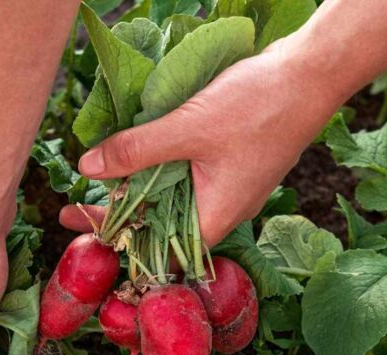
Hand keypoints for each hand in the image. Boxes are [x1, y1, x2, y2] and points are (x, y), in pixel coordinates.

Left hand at [60, 38, 346, 245]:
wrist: (311, 74)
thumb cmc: (258, 106)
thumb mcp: (187, 128)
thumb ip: (135, 151)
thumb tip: (87, 168)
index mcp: (216, 216)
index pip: (157, 247)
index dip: (118, 240)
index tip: (80, 229)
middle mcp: (223, 209)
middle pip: (162, 226)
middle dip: (120, 216)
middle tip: (74, 208)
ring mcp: (229, 186)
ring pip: (173, 199)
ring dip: (139, 191)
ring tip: (98, 184)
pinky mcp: (231, 164)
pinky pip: (187, 177)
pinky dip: (160, 170)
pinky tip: (137, 156)